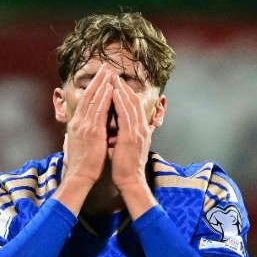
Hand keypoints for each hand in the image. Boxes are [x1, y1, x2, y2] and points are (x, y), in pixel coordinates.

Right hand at [63, 66, 115, 187]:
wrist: (80, 175)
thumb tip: (82, 129)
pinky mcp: (92, 131)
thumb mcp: (79, 143)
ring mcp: (84, 125)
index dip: (93, 87)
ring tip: (110, 72)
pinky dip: (104, 97)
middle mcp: (79, 121)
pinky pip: (99, 110)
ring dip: (102, 84)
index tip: (100, 77)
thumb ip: (82, 133)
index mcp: (76, 124)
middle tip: (106, 67)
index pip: (85, 101)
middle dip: (98, 80)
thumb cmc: (83, 163)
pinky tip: (110, 88)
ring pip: (94, 99)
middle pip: (88, 95)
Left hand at [110, 80, 156, 215]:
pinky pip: (125, 115)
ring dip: (122, 90)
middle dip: (124, 87)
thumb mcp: (127, 147)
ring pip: (131, 105)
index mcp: (141, 131)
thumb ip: (125, 135)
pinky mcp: (131, 137)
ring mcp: (138, 132)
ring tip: (114, 78)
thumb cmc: (125, 166)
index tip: (118, 83)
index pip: (134, 107)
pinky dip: (120, 102)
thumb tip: (117, 128)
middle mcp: (142, 128)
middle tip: (115, 75)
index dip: (127, 93)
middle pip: (134, 102)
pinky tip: (114, 92)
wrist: (130, 181)